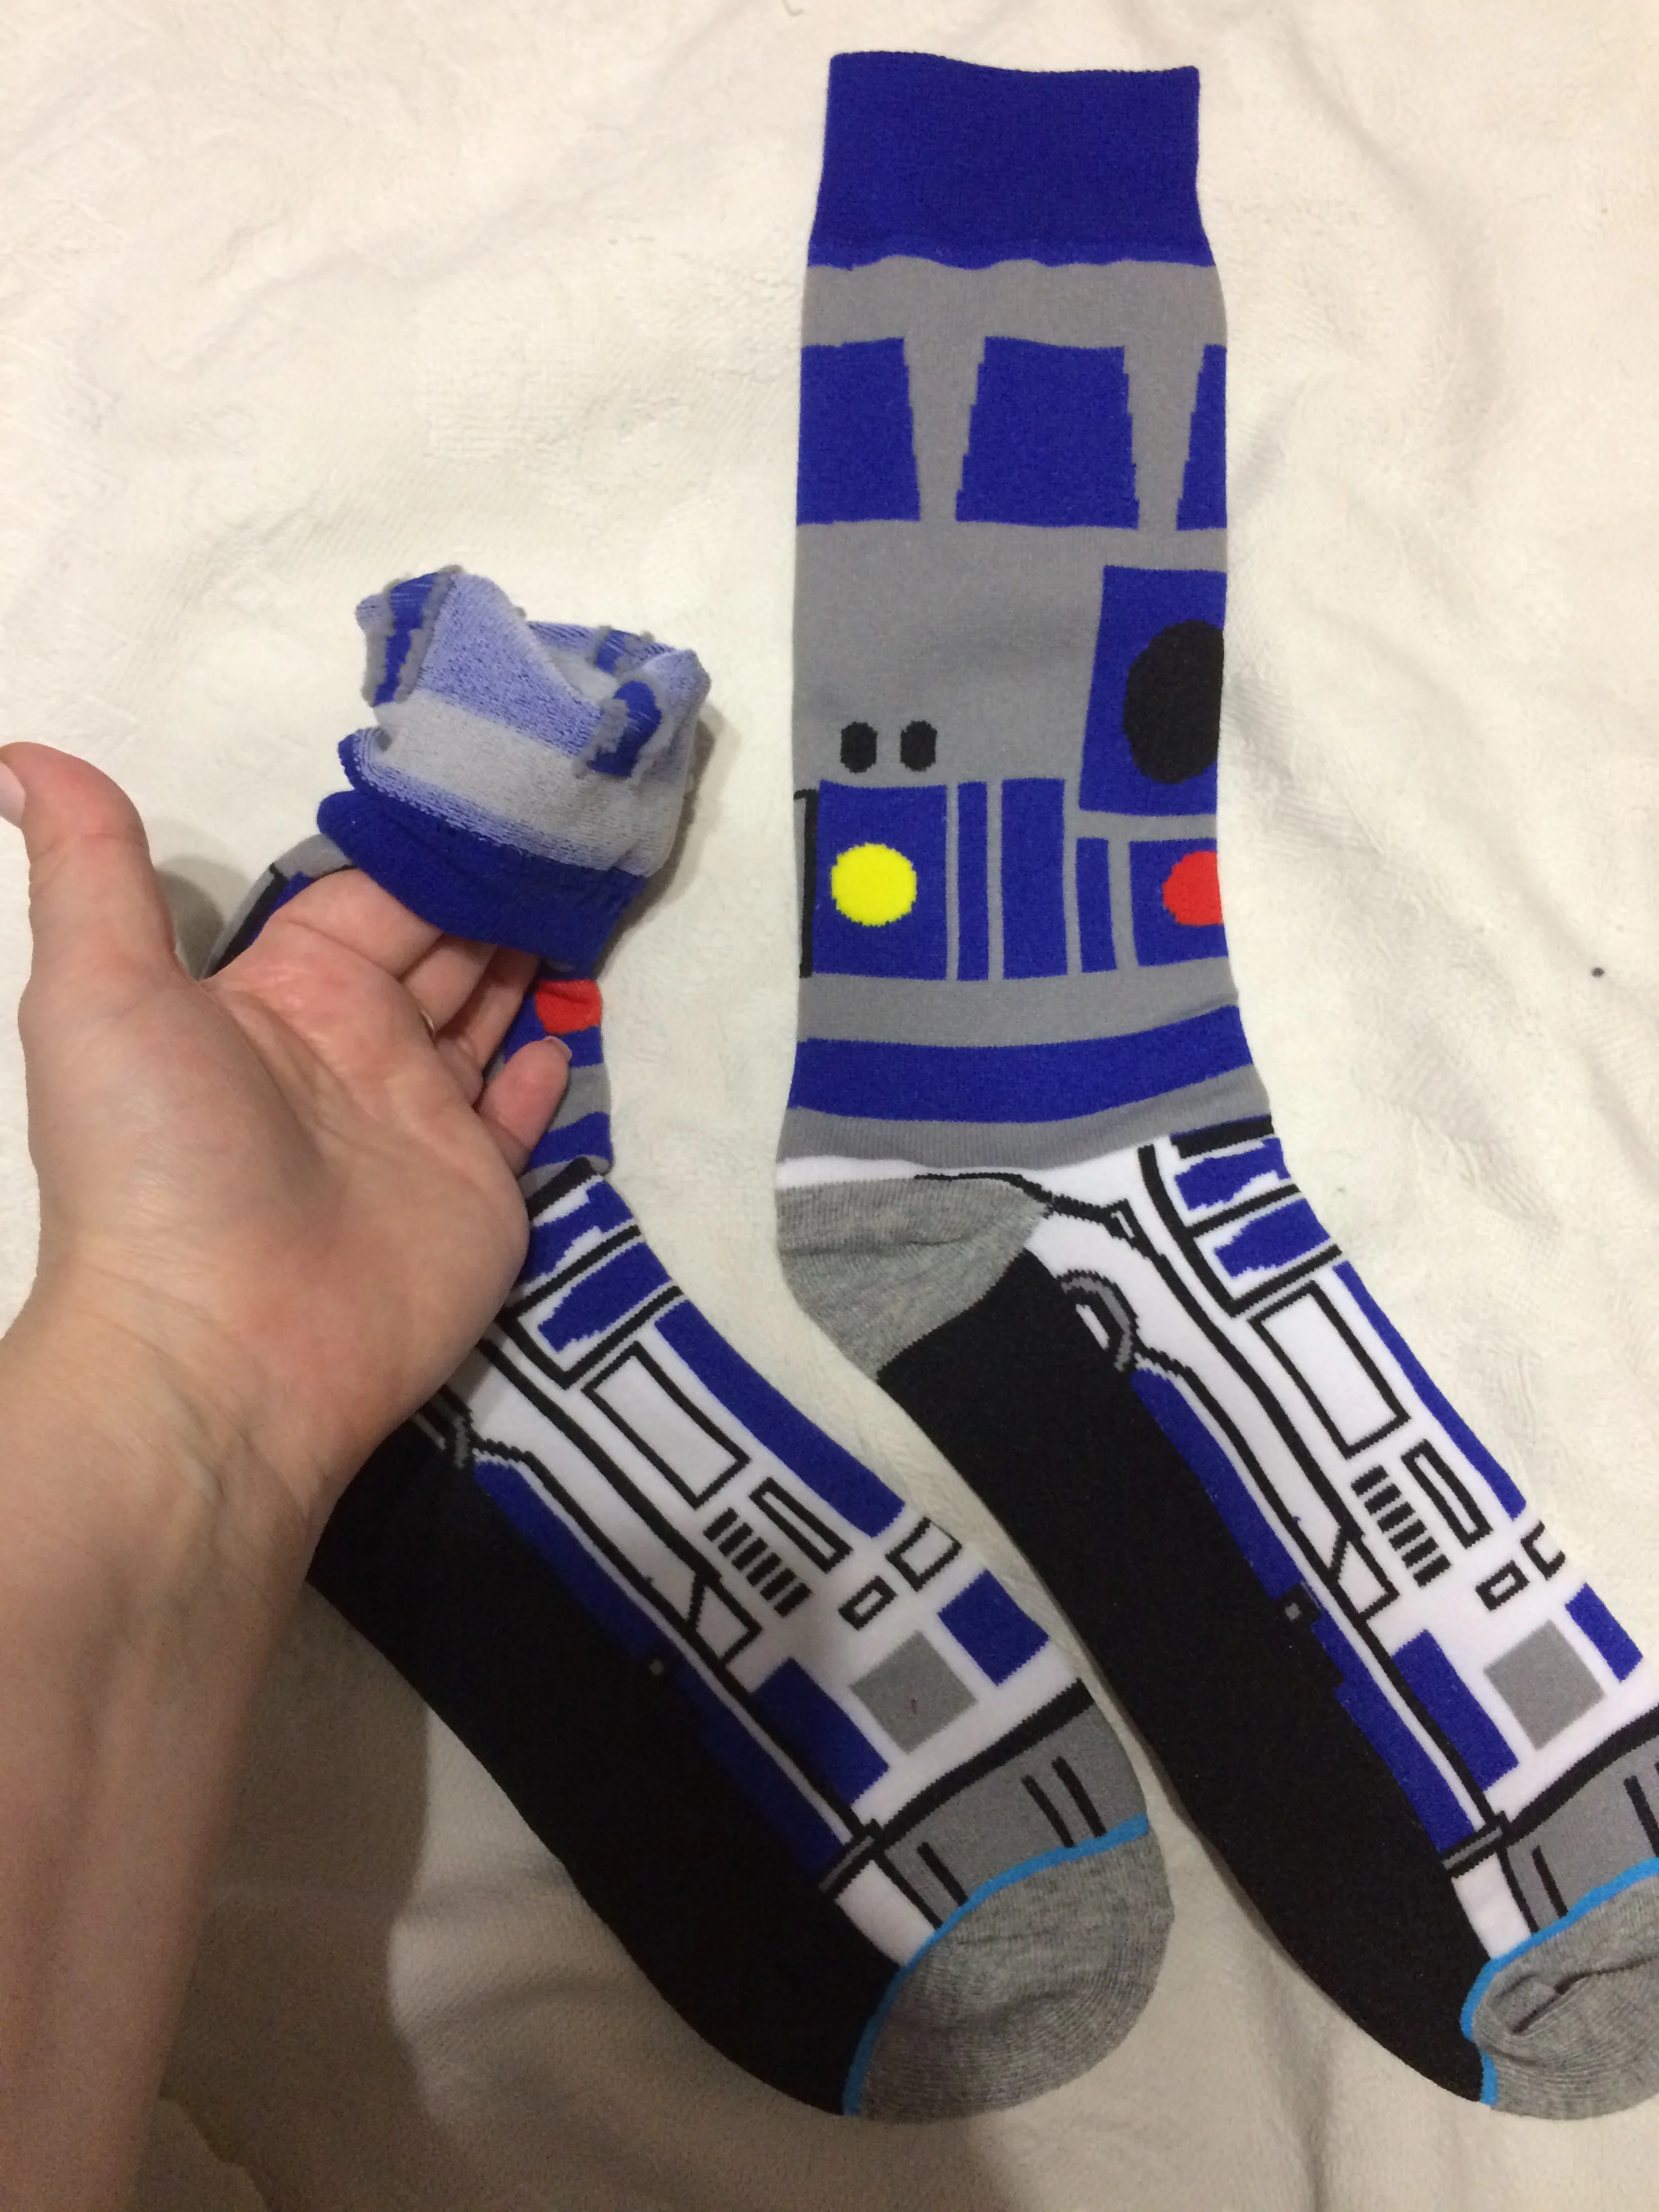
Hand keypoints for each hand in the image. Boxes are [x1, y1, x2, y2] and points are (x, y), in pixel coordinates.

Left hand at [0, 741, 569, 1576]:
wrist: (221, 1346)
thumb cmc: (162, 1158)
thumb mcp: (98, 992)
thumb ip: (92, 870)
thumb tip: (23, 752)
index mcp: (279, 993)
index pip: (369, 897)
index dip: (427, 851)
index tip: (500, 783)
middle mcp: (355, 1048)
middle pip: (440, 947)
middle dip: (495, 893)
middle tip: (575, 825)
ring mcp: (420, 1123)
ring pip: (488, 1017)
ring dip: (531, 962)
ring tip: (593, 897)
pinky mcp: (478, 1191)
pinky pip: (520, 1116)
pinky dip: (542, 1072)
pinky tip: (566, 1028)